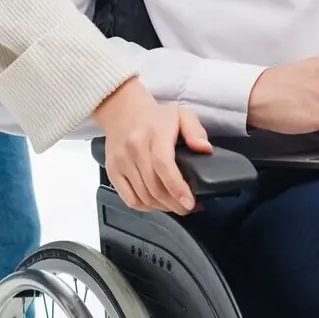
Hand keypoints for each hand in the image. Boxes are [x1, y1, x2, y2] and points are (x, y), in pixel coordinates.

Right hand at [92, 77, 211, 214]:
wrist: (122, 111)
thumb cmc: (156, 117)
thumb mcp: (181, 115)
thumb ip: (195, 131)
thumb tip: (205, 149)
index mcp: (154, 134)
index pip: (163, 165)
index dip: (177, 187)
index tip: (190, 202)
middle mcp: (134, 148)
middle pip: (154, 186)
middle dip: (174, 203)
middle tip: (188, 207)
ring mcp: (121, 161)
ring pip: (143, 196)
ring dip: (162, 206)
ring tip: (175, 205)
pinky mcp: (112, 171)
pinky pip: (129, 198)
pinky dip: (144, 206)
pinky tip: (156, 203)